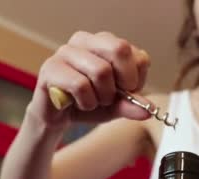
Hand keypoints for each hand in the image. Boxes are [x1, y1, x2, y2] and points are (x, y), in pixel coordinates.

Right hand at [26, 31, 151, 130]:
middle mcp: (85, 40)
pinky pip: (80, 85)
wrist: (57, 118)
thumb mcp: (115, 106)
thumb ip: (131, 105)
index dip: (136, 79)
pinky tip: (79, 104)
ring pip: (101, 70)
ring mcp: (66, 51)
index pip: (137, 54)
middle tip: (113, 97)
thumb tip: (148, 110)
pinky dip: (86, 102)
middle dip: (123, 82)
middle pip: (120, 49)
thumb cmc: (88, 103)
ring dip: (102, 97)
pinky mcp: (51, 68)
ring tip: (93, 102)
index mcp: (105, 42)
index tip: (126, 92)